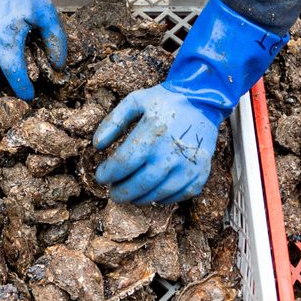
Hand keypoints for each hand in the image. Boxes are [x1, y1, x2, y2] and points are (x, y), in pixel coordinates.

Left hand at [93, 85, 218, 204]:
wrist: (203, 101)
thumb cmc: (165, 101)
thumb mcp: (135, 101)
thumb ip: (113, 121)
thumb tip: (97, 146)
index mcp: (152, 133)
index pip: (123, 164)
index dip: (107, 174)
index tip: (101, 176)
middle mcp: (171, 153)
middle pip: (139, 185)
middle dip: (121, 192)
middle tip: (113, 192)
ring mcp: (188, 166)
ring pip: (158, 194)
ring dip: (140, 198)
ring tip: (130, 194)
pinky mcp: (200, 173)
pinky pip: (179, 196)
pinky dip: (163, 199)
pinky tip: (153, 193)